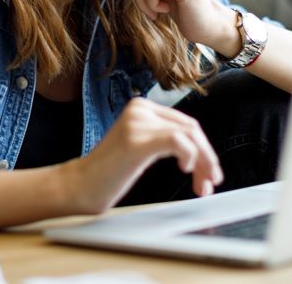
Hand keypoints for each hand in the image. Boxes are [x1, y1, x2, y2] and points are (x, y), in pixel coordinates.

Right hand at [61, 97, 223, 213]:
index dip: (204, 149)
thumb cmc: (110, 172)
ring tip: (202, 185)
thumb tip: (203, 151)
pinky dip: (190, 156)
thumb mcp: (140, 146)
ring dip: (203, 162)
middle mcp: (140, 108)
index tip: (209, 173)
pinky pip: (178, 141)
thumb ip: (164, 138)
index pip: (185, 123)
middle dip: (207, 157)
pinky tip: (185, 169)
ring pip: (190, 135)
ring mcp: (137, 122)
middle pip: (191, 128)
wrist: (80, 186)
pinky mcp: (137, 140)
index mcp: (141, 106)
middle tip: (211, 182)